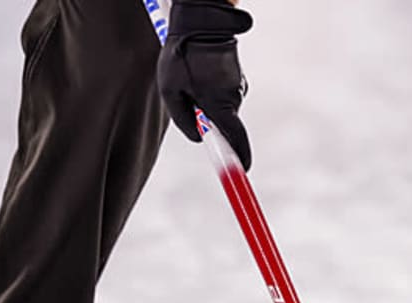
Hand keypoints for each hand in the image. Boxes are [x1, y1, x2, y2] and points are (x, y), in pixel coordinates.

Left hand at [158, 0, 253, 168]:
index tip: (242, 171)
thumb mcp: (170, 92)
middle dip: (210, 122)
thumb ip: (184, 120)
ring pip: (223, 107)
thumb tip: (200, 139)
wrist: (201, 22)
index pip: (236, 139)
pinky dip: (213, 90)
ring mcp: (239, 86)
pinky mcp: (238, 77)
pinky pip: (225, 94)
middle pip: (226, 124)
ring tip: (190, 80)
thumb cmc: (181, 56)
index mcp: (220, 104)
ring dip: (208, 102)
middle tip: (188, 103)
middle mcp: (235, 98)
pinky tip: (200, 72)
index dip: (240, 157)